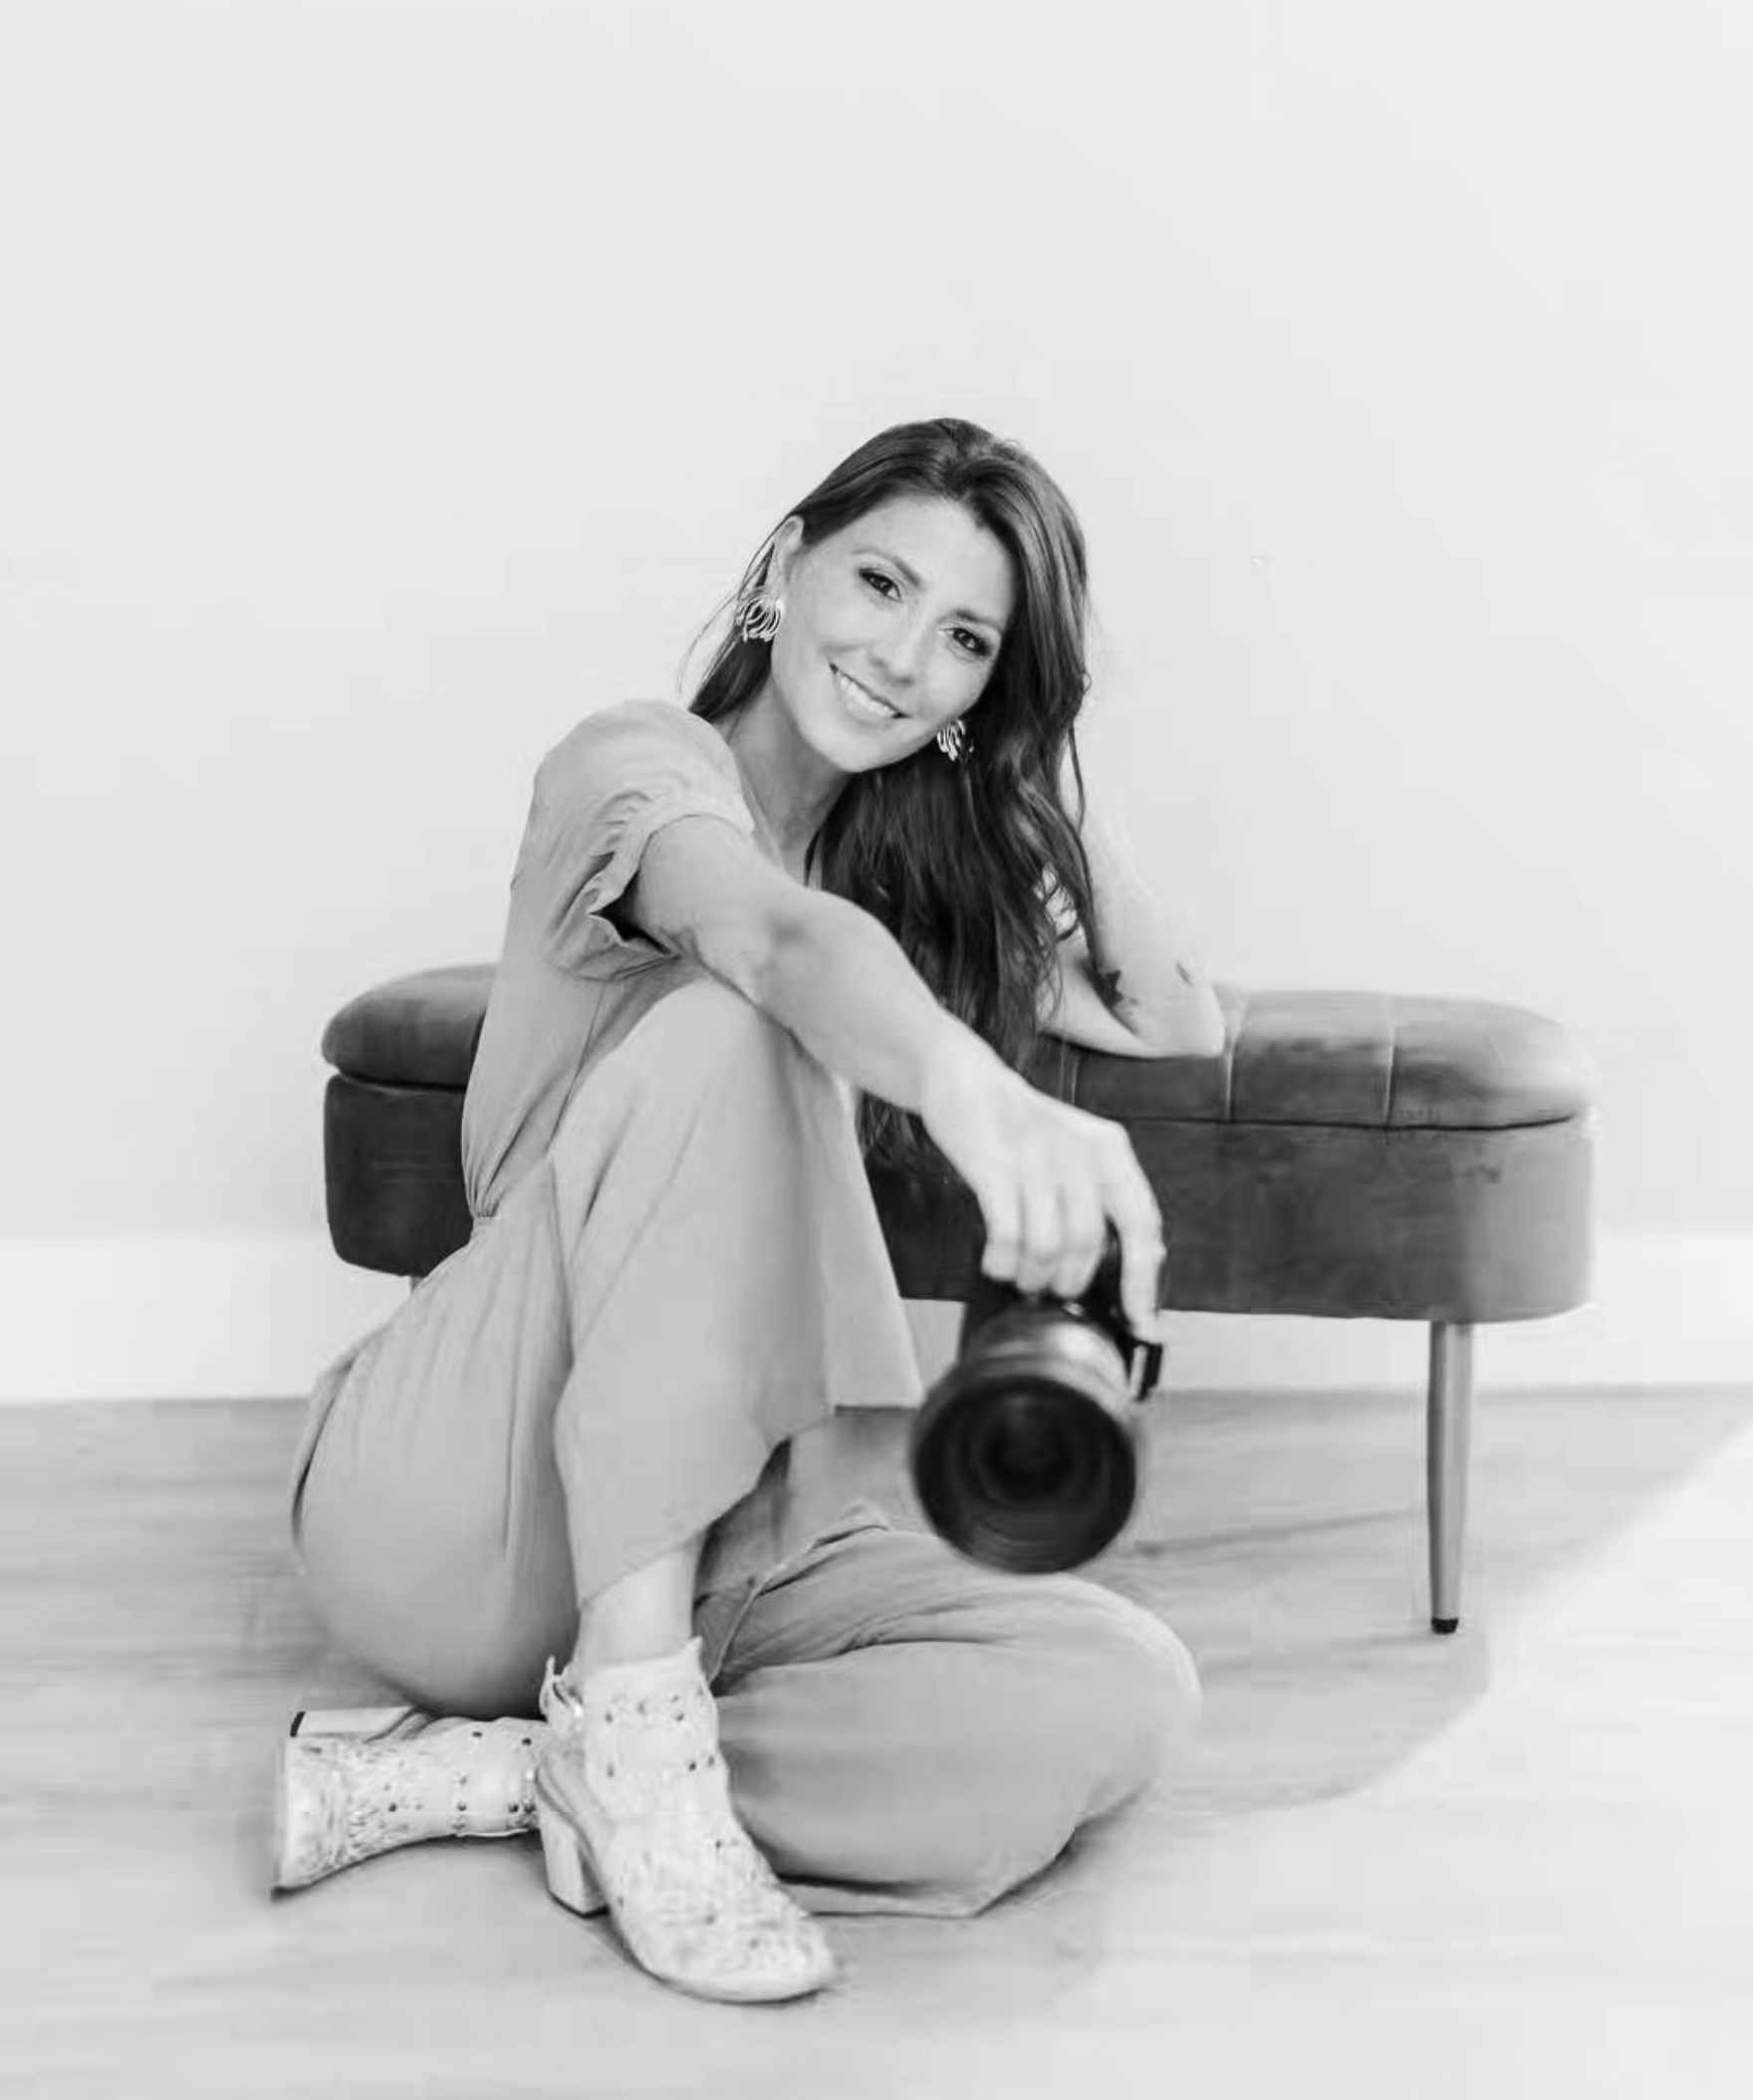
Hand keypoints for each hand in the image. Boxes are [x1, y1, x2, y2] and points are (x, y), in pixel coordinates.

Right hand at [921, 1035, 1165, 1335]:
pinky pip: (1007, 1234)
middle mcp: (1079, 1151)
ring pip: (1048, 1245)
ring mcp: (1036, 1158)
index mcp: (1109, 1149)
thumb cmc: (1021, 1124)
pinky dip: (1002, 1261)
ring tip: (1022, 1277)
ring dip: (1033, 1276)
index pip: (1142, 1223)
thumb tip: (1145, 1256)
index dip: (1143, 1279)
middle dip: (1071, 1281)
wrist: (965, 1078)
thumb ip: (1107, 1195)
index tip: (1141, 1320)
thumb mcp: (1076, 1148)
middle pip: (1089, 1243)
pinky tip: (996, 1261)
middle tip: (1053, 1290)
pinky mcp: (994, 1166)